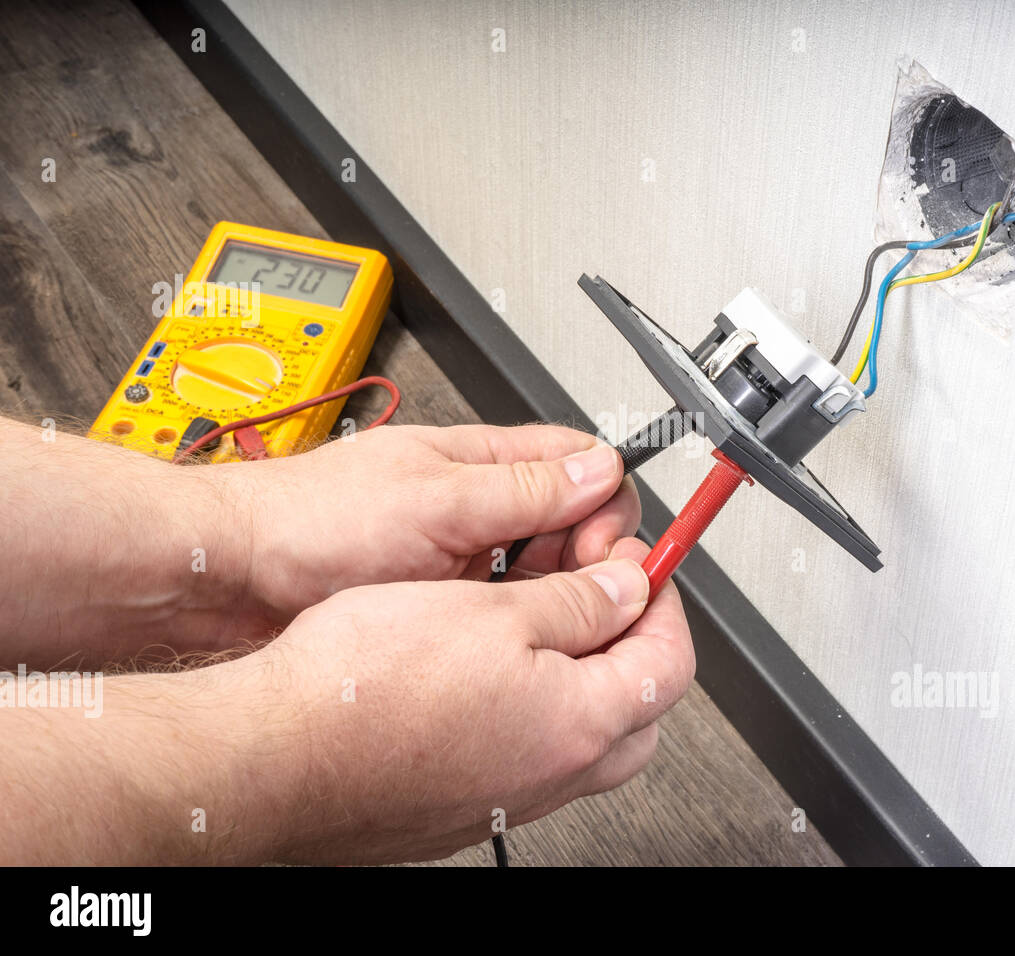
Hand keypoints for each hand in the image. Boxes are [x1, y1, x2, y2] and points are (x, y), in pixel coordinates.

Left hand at [223, 423, 638, 626]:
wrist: (233, 576)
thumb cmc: (310, 523)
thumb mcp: (433, 504)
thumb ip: (521, 490)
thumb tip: (599, 469)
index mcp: (483, 459)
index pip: (582, 463)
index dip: (607, 505)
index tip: (604, 551)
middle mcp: (477, 500)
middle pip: (572, 518)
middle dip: (589, 556)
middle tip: (585, 596)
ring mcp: (459, 548)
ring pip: (542, 566)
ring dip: (556, 591)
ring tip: (546, 620)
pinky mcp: (440, 593)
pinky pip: (503, 602)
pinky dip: (518, 616)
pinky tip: (511, 637)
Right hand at [235, 536, 691, 863]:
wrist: (272, 757)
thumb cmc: (364, 689)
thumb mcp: (490, 610)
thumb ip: (577, 602)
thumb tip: (627, 589)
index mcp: (579, 724)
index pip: (669, 663)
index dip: (662, 600)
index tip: (638, 564)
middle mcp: (552, 774)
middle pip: (635, 705)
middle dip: (630, 641)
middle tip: (601, 591)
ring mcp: (505, 796)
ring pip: (579, 732)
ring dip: (576, 672)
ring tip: (532, 615)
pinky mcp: (459, 803)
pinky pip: (523, 752)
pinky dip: (527, 706)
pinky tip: (481, 668)